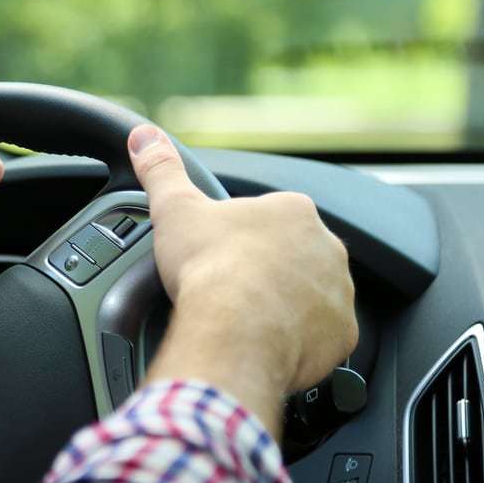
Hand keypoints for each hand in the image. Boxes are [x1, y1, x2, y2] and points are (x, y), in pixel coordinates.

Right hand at [129, 124, 355, 435]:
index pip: (270, 218)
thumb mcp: (175, 208)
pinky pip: (323, 337)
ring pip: (311, 297)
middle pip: (294, 258)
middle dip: (267, 273)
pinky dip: (300, 342)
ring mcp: (338, 293)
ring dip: (286, 307)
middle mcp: (327, 247)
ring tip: (246, 323)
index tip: (220, 257)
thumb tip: (142, 136)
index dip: (242, 239)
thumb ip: (161, 169)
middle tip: (230, 292)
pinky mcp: (341, 335)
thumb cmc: (209, 268)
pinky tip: (267, 346)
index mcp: (292, 211)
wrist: (234, 332)